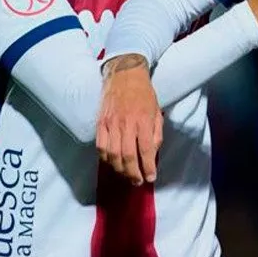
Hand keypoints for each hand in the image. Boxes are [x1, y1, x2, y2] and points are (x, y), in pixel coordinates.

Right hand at [96, 54, 162, 185]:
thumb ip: (156, 134)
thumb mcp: (157, 111)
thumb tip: (152, 154)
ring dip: (119, 169)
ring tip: (126, 176)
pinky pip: (100, 146)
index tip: (151, 177)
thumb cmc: (144, 93)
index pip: (145, 149)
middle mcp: (126, 123)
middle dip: (133, 173)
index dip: (148, 167)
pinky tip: (112, 164)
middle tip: (138, 182)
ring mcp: (111, 123)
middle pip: (127, 155)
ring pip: (112, 154)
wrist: (124, 74)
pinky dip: (106, 158)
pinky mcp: (100, 123)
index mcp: (143, 120)